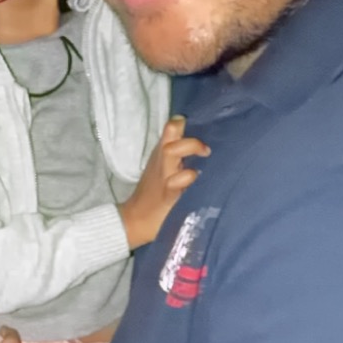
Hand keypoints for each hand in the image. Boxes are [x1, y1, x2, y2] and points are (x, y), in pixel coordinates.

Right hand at [120, 116, 208, 251]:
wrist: (135, 219)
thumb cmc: (154, 194)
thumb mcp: (164, 169)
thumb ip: (179, 155)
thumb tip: (206, 147)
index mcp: (163, 153)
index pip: (172, 127)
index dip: (184, 122)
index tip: (201, 129)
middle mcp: (163, 160)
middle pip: (171, 132)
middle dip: (189, 132)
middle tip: (205, 149)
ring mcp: (164, 176)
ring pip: (171, 151)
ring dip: (189, 148)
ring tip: (205, 154)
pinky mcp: (167, 195)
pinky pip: (175, 182)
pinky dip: (186, 178)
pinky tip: (194, 179)